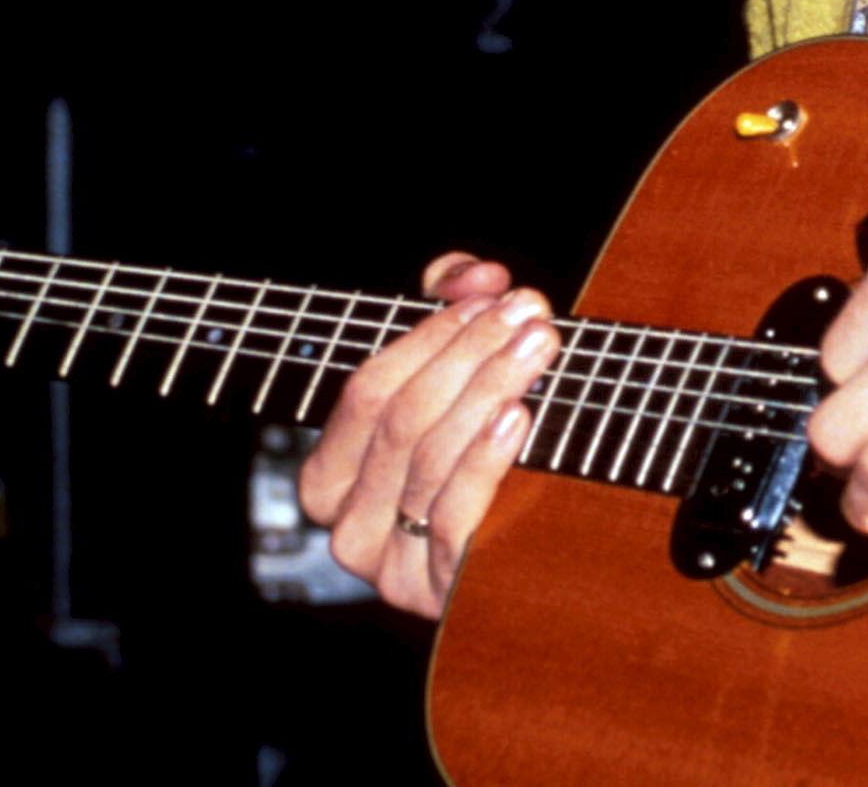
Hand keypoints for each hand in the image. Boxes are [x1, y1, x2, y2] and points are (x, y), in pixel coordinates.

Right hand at [299, 254, 556, 618]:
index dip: (428, 335)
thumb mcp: (453, 378)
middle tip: (528, 313)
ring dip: (488, 389)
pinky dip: (485, 460)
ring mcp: (390, 568)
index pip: (366, 392)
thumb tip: (472, 274)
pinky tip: (518, 416)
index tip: (490, 295)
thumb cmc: (479, 456)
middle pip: (400, 420)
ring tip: (538, 347)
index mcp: (329, 477)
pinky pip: (455, 516)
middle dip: (468, 354)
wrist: (528, 568)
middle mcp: (346, 527)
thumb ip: (451, 309)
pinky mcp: (439, 593)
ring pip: (429, 460)